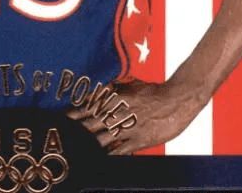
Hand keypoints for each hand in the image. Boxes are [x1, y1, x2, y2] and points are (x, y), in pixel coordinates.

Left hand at [67, 78, 205, 153]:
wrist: (177, 99)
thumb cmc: (154, 91)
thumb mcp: (131, 83)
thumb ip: (115, 87)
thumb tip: (100, 89)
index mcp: (117, 97)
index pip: (91, 106)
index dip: (76, 112)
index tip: (64, 117)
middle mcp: (120, 112)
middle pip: (93, 122)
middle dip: (78, 129)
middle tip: (64, 134)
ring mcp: (129, 128)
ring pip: (103, 138)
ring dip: (89, 143)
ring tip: (77, 148)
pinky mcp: (139, 140)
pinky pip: (121, 150)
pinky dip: (110, 154)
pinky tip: (99, 159)